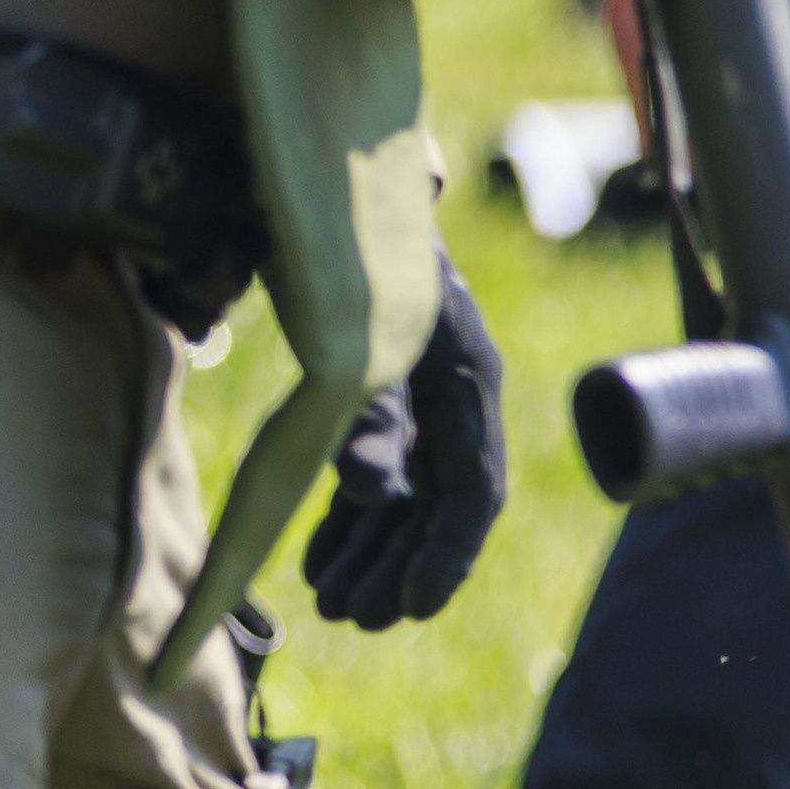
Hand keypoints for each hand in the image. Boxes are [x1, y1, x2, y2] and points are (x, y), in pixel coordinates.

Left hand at [305, 261, 506, 627]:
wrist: (325, 170)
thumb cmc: (347, 246)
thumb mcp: (363, 333)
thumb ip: (374, 414)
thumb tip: (378, 496)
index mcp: (468, 383)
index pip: (474, 492)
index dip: (445, 557)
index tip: (409, 610)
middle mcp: (451, 398)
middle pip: (437, 504)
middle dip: (398, 566)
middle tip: (352, 618)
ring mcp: (415, 397)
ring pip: (404, 495)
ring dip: (369, 552)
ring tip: (327, 602)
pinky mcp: (375, 390)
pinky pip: (374, 469)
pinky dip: (346, 517)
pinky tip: (316, 558)